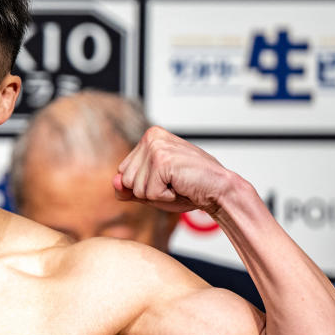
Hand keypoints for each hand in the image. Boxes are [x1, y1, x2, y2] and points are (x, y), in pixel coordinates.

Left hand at [112, 126, 235, 215]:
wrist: (220, 190)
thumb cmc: (190, 187)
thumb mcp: (153, 188)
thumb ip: (129, 187)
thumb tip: (115, 183)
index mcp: (149, 138)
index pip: (123, 172)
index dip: (143, 186)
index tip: (166, 179)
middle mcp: (151, 137)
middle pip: (126, 180)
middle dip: (148, 191)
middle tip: (174, 182)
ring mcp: (156, 147)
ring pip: (136, 188)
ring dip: (157, 194)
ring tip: (177, 183)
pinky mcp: (162, 160)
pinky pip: (149, 193)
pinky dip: (166, 197)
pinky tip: (181, 186)